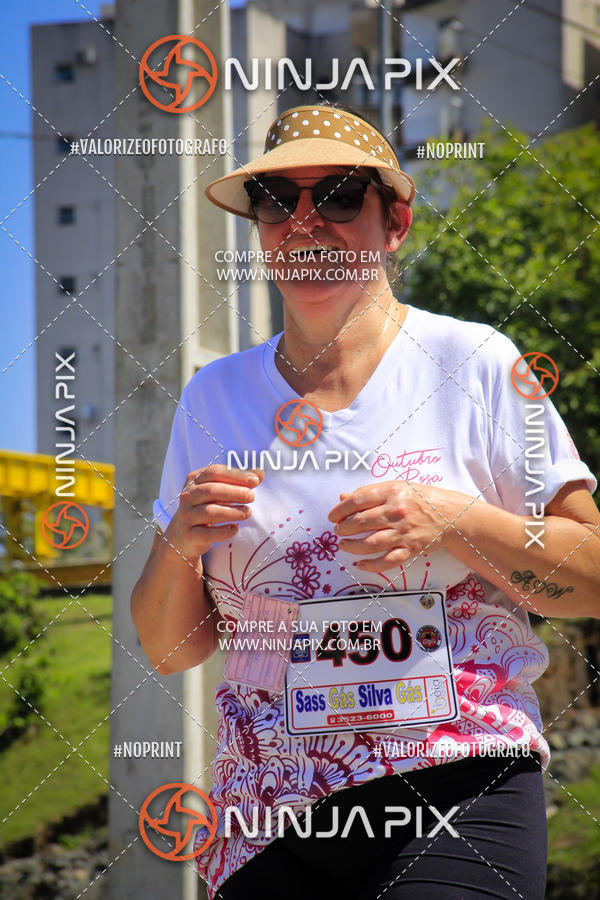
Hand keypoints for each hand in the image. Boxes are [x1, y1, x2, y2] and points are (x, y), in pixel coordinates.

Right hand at [165, 465, 263, 560]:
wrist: (184, 535)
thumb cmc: (207, 507)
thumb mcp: (220, 492)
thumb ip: (239, 482)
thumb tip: (261, 473)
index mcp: (194, 480)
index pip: (214, 472)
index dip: (236, 475)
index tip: (256, 480)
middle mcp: (187, 496)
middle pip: (211, 491)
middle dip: (234, 493)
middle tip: (252, 497)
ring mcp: (186, 516)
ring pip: (209, 512)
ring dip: (232, 512)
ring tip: (248, 512)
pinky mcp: (189, 535)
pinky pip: (207, 534)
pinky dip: (223, 531)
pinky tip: (235, 529)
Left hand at [328, 481, 465, 570]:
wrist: (448, 514)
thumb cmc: (418, 498)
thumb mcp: (394, 487)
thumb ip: (368, 492)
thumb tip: (342, 497)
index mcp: (391, 493)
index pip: (358, 500)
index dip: (340, 510)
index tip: (332, 516)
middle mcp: (397, 512)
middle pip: (362, 522)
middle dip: (344, 529)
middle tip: (338, 531)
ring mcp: (404, 532)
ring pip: (371, 543)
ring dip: (353, 546)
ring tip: (343, 545)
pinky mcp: (411, 548)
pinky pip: (388, 561)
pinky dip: (372, 565)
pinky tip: (360, 564)